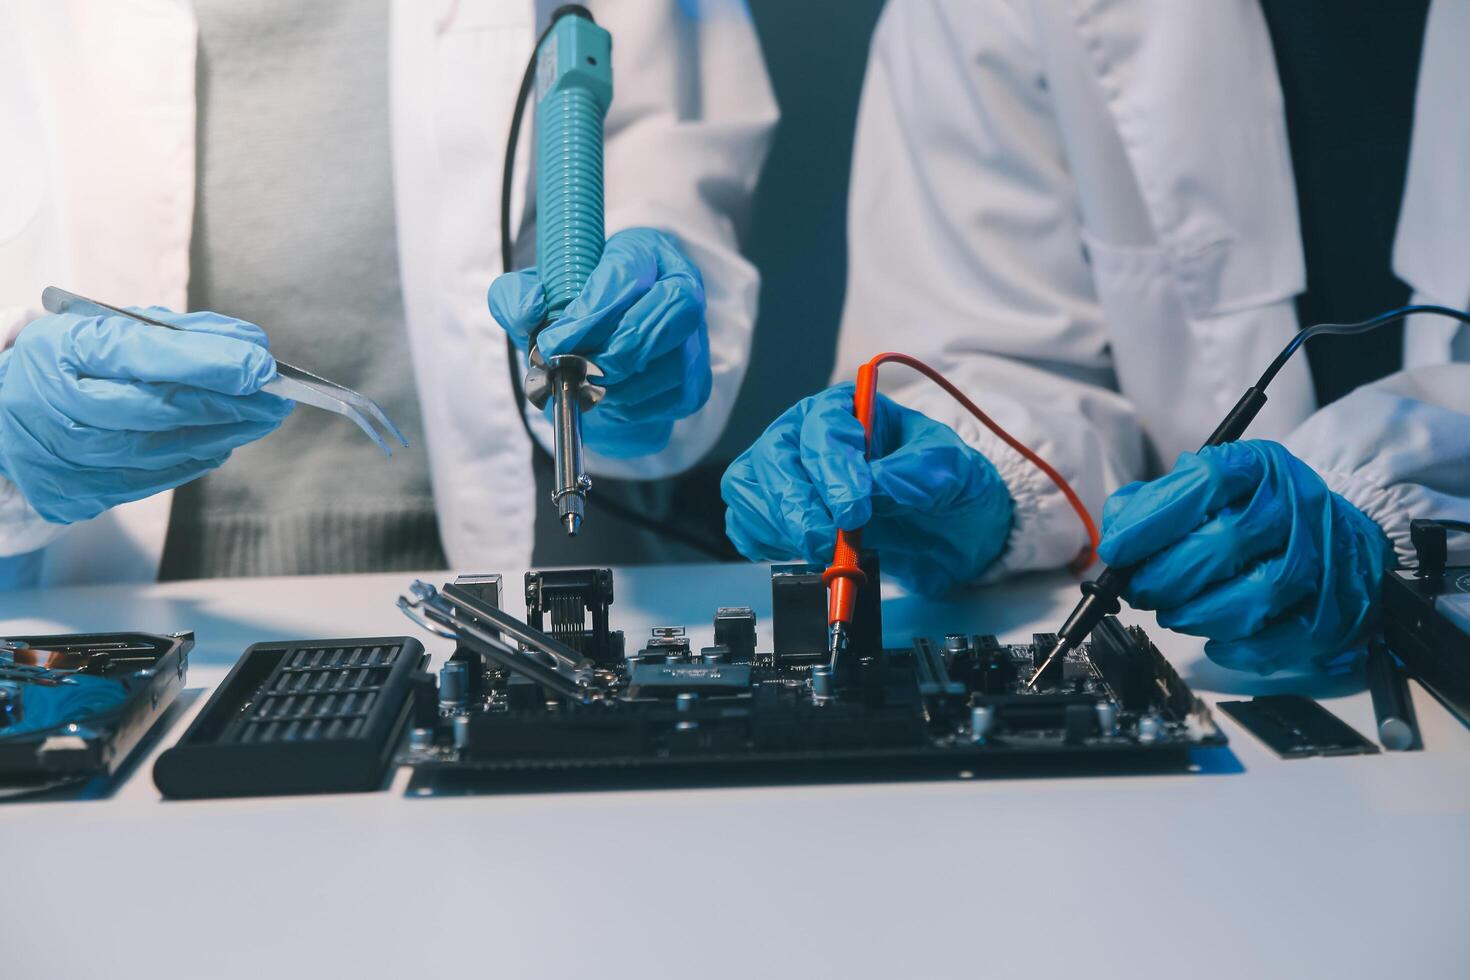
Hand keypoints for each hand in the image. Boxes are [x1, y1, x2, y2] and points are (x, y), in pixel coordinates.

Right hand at [0, 308, 291, 523]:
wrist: (1, 412)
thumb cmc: (68, 362)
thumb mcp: (109, 330)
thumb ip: (180, 336)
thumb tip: (250, 346)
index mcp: (61, 350)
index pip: (143, 357)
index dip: (208, 363)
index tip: (260, 365)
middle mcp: (54, 407)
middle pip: (157, 410)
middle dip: (228, 403)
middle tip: (276, 398)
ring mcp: (60, 457)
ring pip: (159, 450)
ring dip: (222, 434)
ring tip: (261, 418)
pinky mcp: (73, 494)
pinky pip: (149, 480)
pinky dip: (192, 460)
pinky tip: (222, 443)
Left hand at [489, 227, 709, 457]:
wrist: (591, 354)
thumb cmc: (568, 315)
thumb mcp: (532, 296)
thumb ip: (516, 296)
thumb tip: (530, 312)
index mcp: (642, 250)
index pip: (626, 274)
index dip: (591, 313)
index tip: (553, 343)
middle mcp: (681, 284)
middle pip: (675, 307)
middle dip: (622, 347)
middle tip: (579, 371)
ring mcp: (696, 334)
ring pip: (676, 360)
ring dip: (624, 384)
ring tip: (586, 387)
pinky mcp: (698, 378)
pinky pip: (677, 397)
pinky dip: (637, 407)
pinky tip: (610, 399)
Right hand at [721, 383, 1012, 594]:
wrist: (945, 529)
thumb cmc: (943, 483)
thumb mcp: (948, 467)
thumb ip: (914, 472)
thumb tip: (873, 486)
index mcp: (847, 410)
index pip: (822, 427)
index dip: (831, 469)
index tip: (854, 509)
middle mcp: (806, 435)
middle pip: (774, 457)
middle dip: (798, 504)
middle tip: (830, 540)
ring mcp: (785, 474)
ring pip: (751, 489)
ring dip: (782, 526)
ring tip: (826, 551)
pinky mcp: (776, 513)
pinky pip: (747, 524)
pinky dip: (769, 543)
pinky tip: (805, 552)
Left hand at [1098, 439, 1392, 673]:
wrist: (1340, 547)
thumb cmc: (1257, 516)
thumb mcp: (1208, 489)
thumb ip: (1156, 501)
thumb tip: (1117, 532)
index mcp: (1259, 467)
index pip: (1205, 482)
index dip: (1151, 519)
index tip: (1116, 549)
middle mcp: (1295, 507)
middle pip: (1222, 544)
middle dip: (1164, 577)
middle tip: (1140, 590)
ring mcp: (1318, 561)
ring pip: (1251, 595)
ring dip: (1194, 614)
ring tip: (1173, 613)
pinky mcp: (1326, 613)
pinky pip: (1275, 640)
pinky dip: (1233, 648)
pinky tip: (1212, 639)